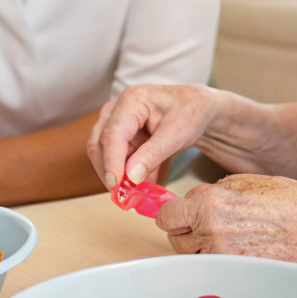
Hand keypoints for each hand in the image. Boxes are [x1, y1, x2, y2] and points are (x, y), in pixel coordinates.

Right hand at [87, 84, 218, 189]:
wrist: (196, 108)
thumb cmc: (189, 113)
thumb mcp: (176, 134)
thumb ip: (152, 155)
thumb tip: (130, 177)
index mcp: (132, 101)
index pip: (112, 135)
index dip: (111, 162)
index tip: (116, 187)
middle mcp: (116, 109)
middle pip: (100, 144)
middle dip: (110, 172)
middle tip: (126, 196)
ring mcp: (114, 121)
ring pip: (103, 154)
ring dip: (118, 175)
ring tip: (139, 192)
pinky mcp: (118, 136)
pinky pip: (114, 158)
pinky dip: (127, 174)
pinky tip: (145, 183)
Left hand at [155, 174, 296, 267]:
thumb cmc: (293, 202)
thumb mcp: (247, 181)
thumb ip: (214, 192)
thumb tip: (195, 203)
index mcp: (209, 203)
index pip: (167, 216)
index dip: (175, 214)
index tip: (183, 214)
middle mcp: (210, 233)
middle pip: (175, 239)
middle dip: (187, 232)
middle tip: (211, 225)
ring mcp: (223, 258)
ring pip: (194, 257)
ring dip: (202, 249)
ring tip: (232, 238)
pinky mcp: (237, 276)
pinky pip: (214, 270)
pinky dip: (221, 263)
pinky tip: (242, 252)